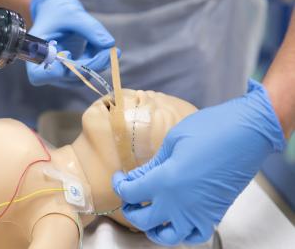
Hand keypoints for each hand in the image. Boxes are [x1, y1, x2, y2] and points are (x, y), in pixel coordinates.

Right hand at [26, 0, 114, 86]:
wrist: (56, 9)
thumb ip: (90, 28)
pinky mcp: (72, 72)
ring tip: (108, 45)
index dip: (56, 71)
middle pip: (68, 78)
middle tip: (111, 51)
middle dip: (91, 64)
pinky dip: (98, 61)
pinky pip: (88, 72)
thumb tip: (109, 44)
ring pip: (82, 78)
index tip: (68, 53)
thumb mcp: (72, 13)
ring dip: (98, 63)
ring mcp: (59, 73)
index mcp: (35, 53)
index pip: (40, 76)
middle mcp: (46, 68)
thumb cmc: (57, 10)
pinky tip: (102, 46)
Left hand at [112, 80, 284, 245]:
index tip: (120, 178)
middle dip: (130, 209)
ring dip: (153, 229)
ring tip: (150, 216)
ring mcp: (197, 212)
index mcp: (164, 181)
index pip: (129, 193)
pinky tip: (176, 221)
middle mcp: (178, 203)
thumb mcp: (173, 141)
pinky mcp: (214, 214)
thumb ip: (153, 164)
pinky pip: (194, 236)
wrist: (247, 133)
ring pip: (167, 236)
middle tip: (130, 197)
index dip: (119, 185)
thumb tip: (138, 177)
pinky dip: (182, 234)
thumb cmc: (211, 130)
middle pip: (142, 220)